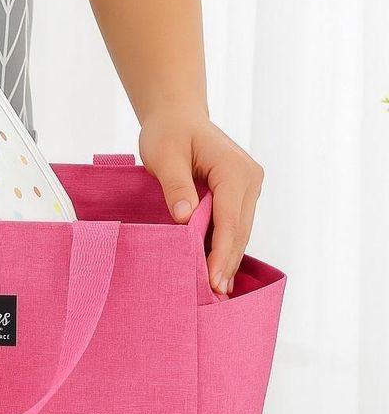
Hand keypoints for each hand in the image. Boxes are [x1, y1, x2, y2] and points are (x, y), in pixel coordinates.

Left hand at [139, 111, 263, 294]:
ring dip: (226, 259)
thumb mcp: (164, 156)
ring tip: (216, 292)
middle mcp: (249, 179)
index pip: (229, 220)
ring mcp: (248, 188)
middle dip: (226, 263)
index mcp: (235, 170)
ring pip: (238, 231)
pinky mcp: (240, 195)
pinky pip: (233, 225)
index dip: (220, 252)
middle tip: (213, 297)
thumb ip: (175, 186)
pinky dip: (223, 247)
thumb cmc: (168, 133)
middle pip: (238, 231)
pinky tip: (215, 271)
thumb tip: (185, 217)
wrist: (177, 117)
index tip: (212, 280)